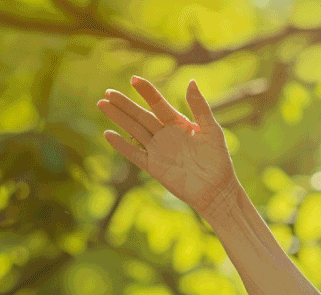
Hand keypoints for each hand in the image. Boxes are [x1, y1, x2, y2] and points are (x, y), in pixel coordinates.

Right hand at [97, 76, 238, 216]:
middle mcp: (166, 135)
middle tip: (108, 92)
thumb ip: (200, 107)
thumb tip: (191, 82)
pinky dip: (122, 145)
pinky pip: (134, 154)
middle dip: (125, 104)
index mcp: (179, 124)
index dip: (147, 92)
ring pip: (134, 130)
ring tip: (102, 104)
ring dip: (119, 118)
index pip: (159, 104)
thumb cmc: (218, 160)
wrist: (217, 190)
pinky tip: (108, 134)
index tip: (134, 79)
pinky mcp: (154, 167)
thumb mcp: (212, 130)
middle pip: (141, 116)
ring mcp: (158, 150)